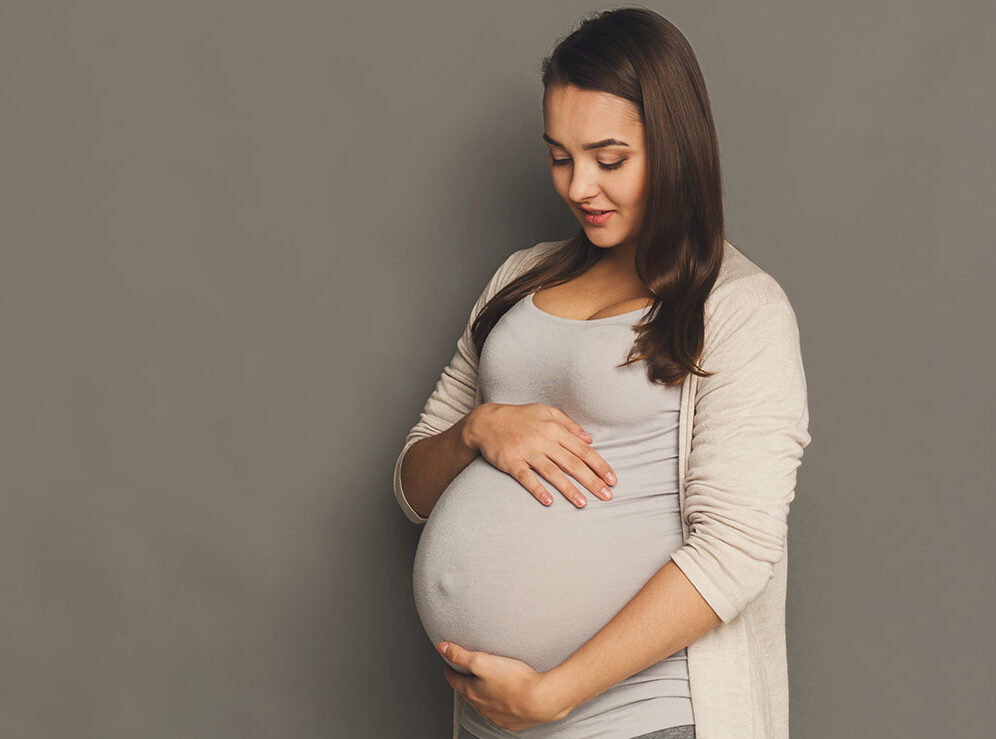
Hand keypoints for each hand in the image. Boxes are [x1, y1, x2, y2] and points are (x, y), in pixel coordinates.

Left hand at [438, 641, 568, 729]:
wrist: (540, 700)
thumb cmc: (513, 680)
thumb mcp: (482, 661)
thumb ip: (461, 655)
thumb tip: (443, 648)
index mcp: (472, 692)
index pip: (454, 680)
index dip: (450, 669)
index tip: (448, 664)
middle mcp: (481, 706)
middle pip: (467, 693)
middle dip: (464, 682)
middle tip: (464, 672)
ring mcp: (495, 715)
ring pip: (482, 704)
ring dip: (481, 694)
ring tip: (484, 684)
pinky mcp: (510, 720)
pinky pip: (498, 713)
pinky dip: (496, 705)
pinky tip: (503, 698)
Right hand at [465, 403, 616, 508]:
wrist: (486, 421)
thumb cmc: (519, 417)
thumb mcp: (546, 412)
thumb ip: (569, 424)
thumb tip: (589, 439)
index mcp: (554, 429)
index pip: (583, 449)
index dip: (599, 465)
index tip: (612, 479)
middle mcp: (543, 440)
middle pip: (572, 463)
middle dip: (592, 480)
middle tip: (607, 496)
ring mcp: (527, 451)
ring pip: (552, 472)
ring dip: (569, 488)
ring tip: (583, 503)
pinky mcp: (511, 462)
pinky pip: (526, 477)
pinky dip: (537, 489)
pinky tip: (548, 501)